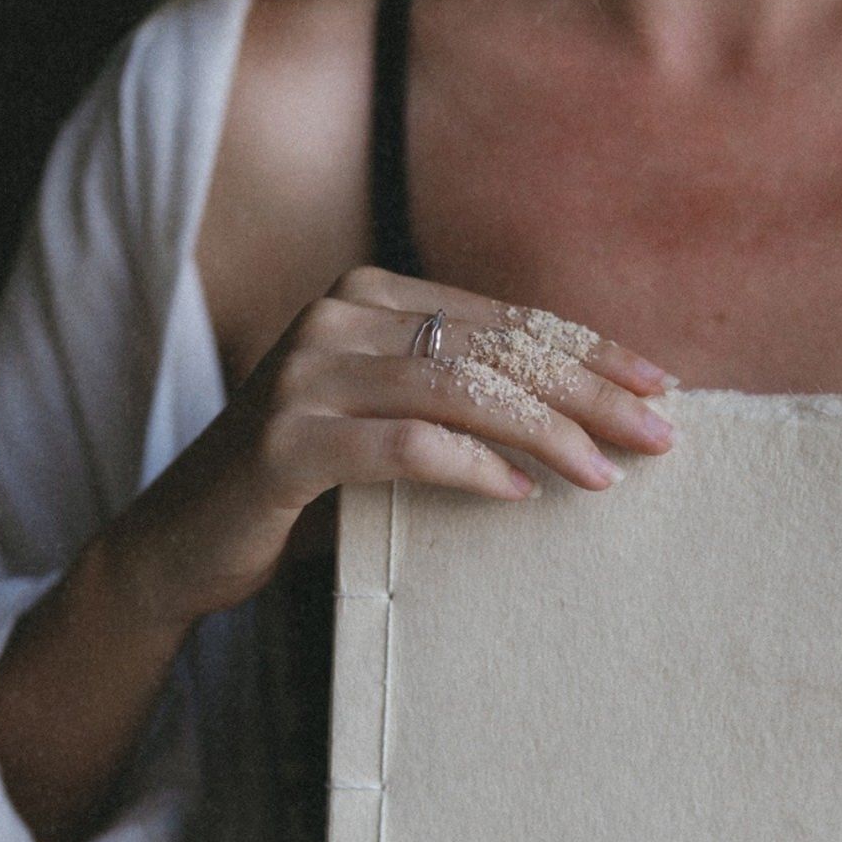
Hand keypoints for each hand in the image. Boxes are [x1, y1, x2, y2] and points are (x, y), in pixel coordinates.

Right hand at [104, 270, 677, 630]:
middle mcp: (335, 318)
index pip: (504, 319)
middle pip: (493, 348)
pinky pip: (403, 445)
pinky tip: (521, 494)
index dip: (589, 351)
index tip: (660, 387)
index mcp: (369, 298)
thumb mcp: (387, 424)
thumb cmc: (303, 489)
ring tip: (604, 472)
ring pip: (458, 388)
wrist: (181, 543)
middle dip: (588, 391)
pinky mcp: (284, 441)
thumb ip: (459, 399)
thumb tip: (591, 417)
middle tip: (659, 433)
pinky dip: (472, 467)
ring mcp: (304, 374)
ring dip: (544, 432)